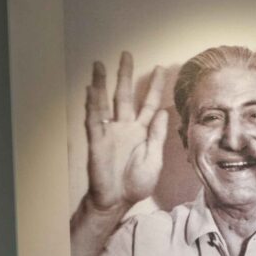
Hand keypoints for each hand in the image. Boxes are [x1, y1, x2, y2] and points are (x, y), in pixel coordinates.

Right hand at [84, 52, 168, 211]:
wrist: (119, 201)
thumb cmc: (137, 183)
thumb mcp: (155, 159)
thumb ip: (158, 136)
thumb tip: (164, 112)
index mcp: (142, 132)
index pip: (150, 104)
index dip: (155, 87)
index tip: (161, 69)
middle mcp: (125, 128)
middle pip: (125, 96)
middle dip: (125, 75)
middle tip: (126, 54)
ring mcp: (110, 133)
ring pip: (104, 102)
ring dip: (101, 83)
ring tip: (99, 65)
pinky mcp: (97, 142)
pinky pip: (93, 121)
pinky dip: (91, 105)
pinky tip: (90, 90)